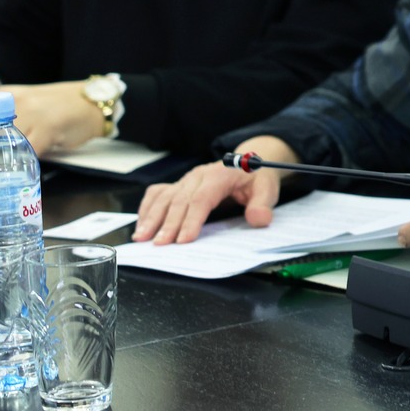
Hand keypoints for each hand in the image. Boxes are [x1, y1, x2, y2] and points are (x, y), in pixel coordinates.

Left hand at [0, 81, 103, 156]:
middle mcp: (14, 101)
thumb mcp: (24, 107)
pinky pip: (28, 151)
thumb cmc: (54, 108)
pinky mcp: (48, 128)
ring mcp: (31, 114)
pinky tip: (23, 168)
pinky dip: (23, 163)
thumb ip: (3, 120)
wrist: (89, 102)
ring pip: (3, 143)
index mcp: (4, 94)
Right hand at [134, 136, 295, 243]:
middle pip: (179, 200)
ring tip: (142, 237)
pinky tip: (141, 224)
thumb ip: (263, 205)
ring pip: (164, 197)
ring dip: (151, 217)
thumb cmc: (256, 179)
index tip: (184, 240)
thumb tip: (258, 219)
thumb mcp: (267, 189)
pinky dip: (147, 208)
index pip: (202, 199)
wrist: (247, 165)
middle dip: (168, 224)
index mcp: (220, 175)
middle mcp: (199, 175)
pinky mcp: (179, 185)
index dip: (191, 220)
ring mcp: (186, 180)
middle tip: (160, 245)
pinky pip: (158, 193)